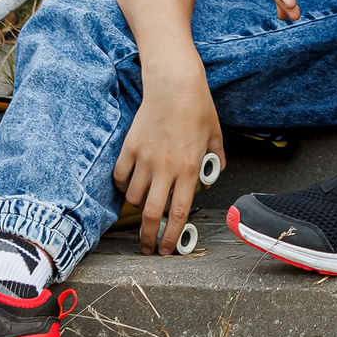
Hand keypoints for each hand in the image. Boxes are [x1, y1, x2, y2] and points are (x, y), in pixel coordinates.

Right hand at [113, 52, 222, 255]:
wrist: (174, 85)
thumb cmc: (198, 108)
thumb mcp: (216, 136)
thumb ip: (216, 161)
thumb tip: (209, 182)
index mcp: (189, 169)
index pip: (178, 213)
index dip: (172, 236)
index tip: (168, 250)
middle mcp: (165, 169)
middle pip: (150, 214)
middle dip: (147, 238)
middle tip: (146, 248)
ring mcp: (145, 159)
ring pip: (132, 197)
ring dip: (136, 206)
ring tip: (142, 205)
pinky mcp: (129, 148)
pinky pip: (120, 176)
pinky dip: (122, 185)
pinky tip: (128, 184)